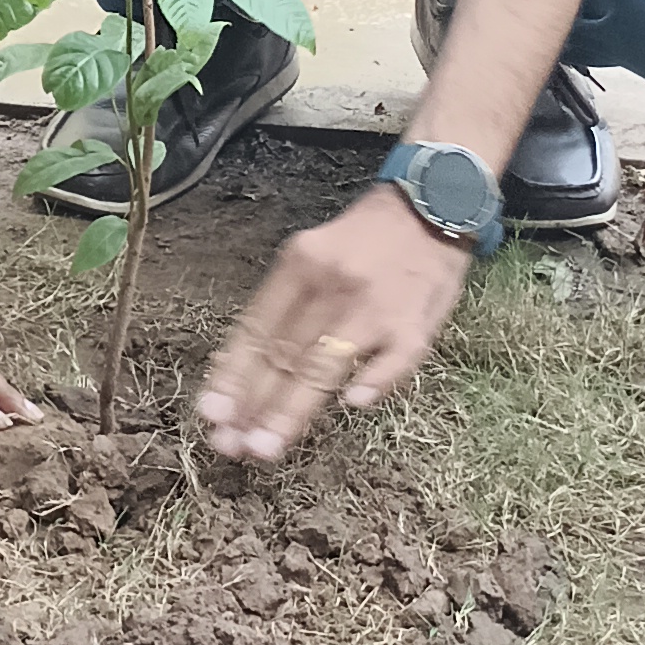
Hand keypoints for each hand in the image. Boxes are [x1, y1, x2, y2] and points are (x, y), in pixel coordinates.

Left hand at [194, 185, 472, 462]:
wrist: (434, 197)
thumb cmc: (366, 240)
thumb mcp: (314, 253)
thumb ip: (286, 305)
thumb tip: (247, 369)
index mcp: (300, 264)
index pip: (257, 330)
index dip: (232, 376)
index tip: (210, 415)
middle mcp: (332, 283)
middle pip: (285, 354)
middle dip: (253, 406)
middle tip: (230, 447)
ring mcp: (374, 305)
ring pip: (324, 365)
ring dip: (292, 410)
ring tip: (266, 447)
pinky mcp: (415, 323)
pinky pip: (395, 359)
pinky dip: (375, 382)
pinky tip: (353, 406)